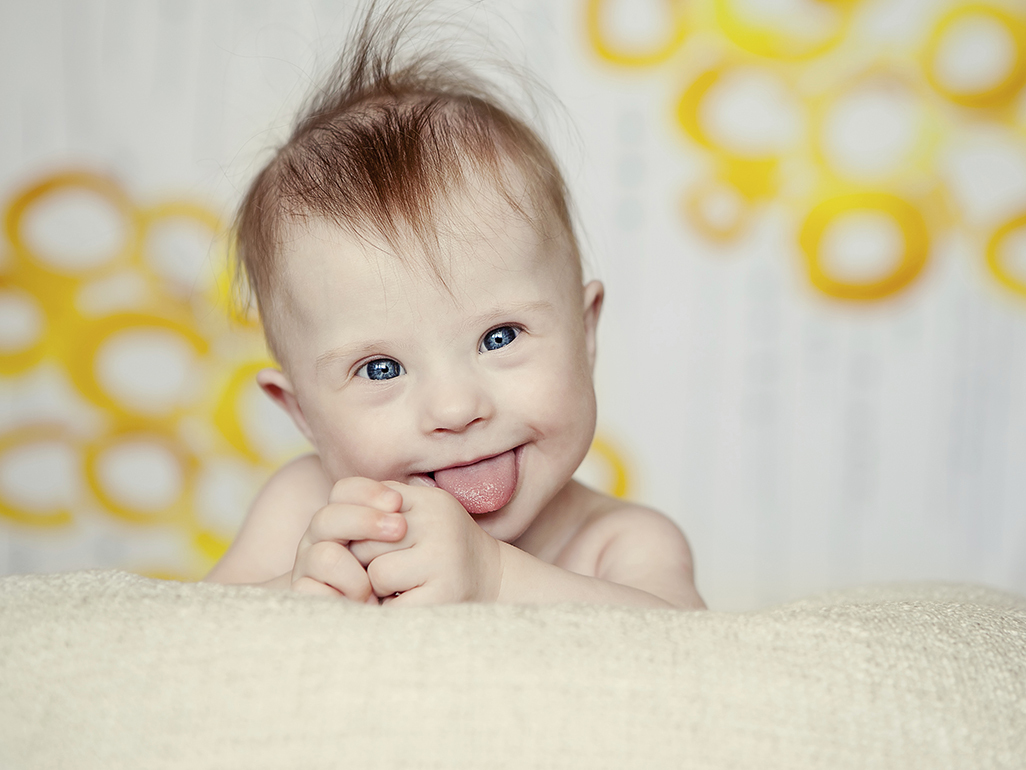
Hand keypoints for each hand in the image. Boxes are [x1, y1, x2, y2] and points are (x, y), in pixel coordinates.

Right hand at [290, 477, 406, 601]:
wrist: (384, 633)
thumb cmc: (406, 585)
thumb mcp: (406, 548)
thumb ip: (396, 521)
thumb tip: (399, 498)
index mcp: (343, 521)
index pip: (344, 492)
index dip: (367, 493)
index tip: (397, 502)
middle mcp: (320, 540)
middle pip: (328, 517)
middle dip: (364, 521)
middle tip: (399, 529)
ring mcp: (307, 568)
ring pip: (324, 556)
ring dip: (355, 576)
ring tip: (376, 592)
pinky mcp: (303, 596)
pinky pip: (310, 591)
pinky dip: (339, 599)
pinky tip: (360, 609)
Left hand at [348, 482, 502, 605]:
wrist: (495, 581)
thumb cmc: (441, 550)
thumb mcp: (417, 517)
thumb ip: (378, 509)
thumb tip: (333, 537)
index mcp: (429, 500)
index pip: (358, 499)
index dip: (353, 527)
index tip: (365, 541)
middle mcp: (439, 522)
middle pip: (364, 540)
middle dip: (366, 560)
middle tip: (392, 568)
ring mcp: (444, 558)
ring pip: (376, 572)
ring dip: (380, 587)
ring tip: (405, 585)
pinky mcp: (444, 594)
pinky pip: (391, 603)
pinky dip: (393, 608)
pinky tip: (412, 601)